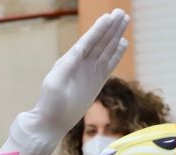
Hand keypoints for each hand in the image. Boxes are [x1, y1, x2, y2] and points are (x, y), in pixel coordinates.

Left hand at [22, 10, 128, 144]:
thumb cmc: (50, 103)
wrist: (53, 122)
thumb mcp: (55, 83)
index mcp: (69, 61)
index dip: (98, 29)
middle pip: (99, 41)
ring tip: (125, 20)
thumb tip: (78, 51)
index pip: (87, 41)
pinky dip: (117, 53)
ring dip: (115, 35)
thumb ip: (66, 66)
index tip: (109, 17)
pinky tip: (123, 43)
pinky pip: (110, 63)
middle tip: (121, 12)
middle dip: (110, 27)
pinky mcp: (97, 81)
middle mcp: (81, 63)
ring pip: (106, 49)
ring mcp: (90, 71)